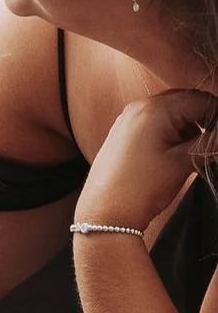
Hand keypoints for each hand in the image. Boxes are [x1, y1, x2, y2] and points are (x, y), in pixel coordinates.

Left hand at [76, 87, 217, 235]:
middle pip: (185, 102)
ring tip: (200, 151)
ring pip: (172, 114)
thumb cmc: (142, 187)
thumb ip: (208, 143)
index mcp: (153, 108)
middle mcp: (138, 107)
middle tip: (214, 143)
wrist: (105, 212)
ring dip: (190, 127)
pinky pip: (156, 124)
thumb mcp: (182, 162)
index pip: (199, 99)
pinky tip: (182, 152)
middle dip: (205, 119)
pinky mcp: (125, 133)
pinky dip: (173, 133)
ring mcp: (129, 119)